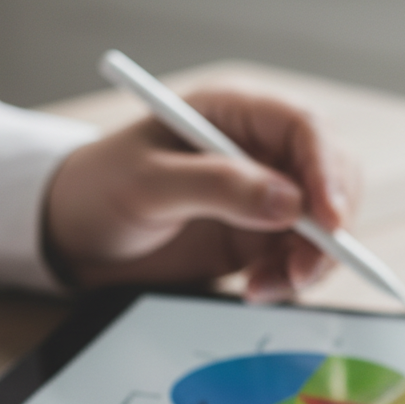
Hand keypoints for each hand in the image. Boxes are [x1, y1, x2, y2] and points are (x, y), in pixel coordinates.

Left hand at [45, 88, 358, 301]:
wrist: (75, 237)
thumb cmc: (99, 189)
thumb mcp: (147, 183)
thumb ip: (217, 187)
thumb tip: (288, 203)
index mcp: (232, 114)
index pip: (303, 130)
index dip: (326, 173)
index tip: (329, 221)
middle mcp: (256, 151)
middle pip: (329, 177)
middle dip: (328, 226)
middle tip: (305, 268)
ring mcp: (259, 195)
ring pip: (320, 223)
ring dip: (311, 260)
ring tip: (270, 287)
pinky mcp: (254, 237)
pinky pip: (296, 256)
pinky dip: (290, 278)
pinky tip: (258, 290)